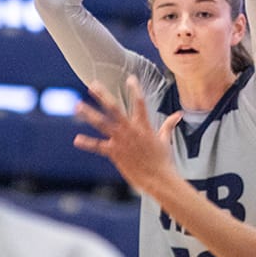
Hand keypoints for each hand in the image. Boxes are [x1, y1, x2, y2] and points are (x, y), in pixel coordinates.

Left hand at [74, 76, 184, 190]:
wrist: (159, 178)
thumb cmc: (163, 160)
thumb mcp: (165, 139)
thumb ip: (169, 124)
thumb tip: (179, 114)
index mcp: (143, 125)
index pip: (140, 102)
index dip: (135, 88)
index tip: (130, 78)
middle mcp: (130, 130)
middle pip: (114, 108)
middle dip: (102, 96)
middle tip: (92, 85)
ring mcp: (121, 140)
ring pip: (102, 123)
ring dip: (89, 114)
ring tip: (78, 105)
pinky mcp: (115, 153)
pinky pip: (98, 146)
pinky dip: (87, 143)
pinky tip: (76, 139)